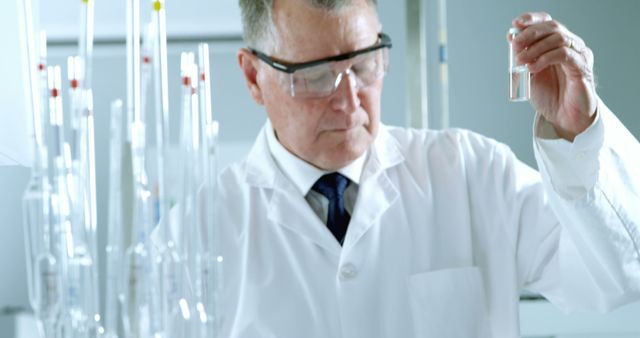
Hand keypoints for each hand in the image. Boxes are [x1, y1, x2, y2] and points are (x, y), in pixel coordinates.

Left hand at [509, 12, 596, 140]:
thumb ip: (522, 56)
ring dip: (535, 47)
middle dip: (530, 33)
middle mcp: (571, 46)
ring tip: (521, 61)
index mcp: (558, 45)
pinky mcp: (582, 68)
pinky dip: (545, 58)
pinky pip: (565, 55)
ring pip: (559, 38)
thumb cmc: (550, 96)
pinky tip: (533, 68)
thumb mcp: (528, 74)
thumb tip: (511, 37)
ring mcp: (579, 55)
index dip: (533, 19)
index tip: (516, 24)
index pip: (548, 22)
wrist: (563, 118)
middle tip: (515, 45)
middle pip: (552, 27)